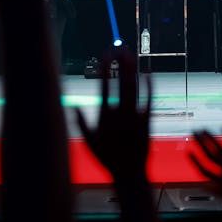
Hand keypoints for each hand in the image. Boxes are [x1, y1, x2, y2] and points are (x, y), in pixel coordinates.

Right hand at [75, 46, 151, 181]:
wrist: (129, 172)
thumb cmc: (107, 157)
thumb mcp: (89, 141)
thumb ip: (81, 122)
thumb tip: (72, 106)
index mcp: (105, 116)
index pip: (105, 87)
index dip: (105, 70)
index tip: (105, 56)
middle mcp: (121, 113)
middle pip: (122, 84)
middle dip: (121, 65)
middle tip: (120, 49)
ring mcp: (136, 116)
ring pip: (135, 88)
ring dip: (133, 70)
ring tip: (131, 55)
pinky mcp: (148, 119)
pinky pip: (149, 99)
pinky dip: (149, 85)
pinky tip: (148, 72)